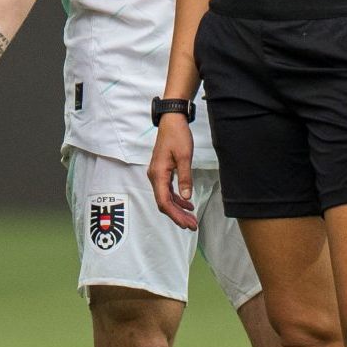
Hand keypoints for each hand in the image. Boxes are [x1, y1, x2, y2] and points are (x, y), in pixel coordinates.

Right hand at [147, 115, 198, 230]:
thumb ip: (185, 178)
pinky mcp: (162, 172)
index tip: (187, 223)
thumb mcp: (185, 157)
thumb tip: (186, 197)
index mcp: (158, 174)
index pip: (164, 201)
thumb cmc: (177, 136)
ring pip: (165, 198)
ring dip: (178, 209)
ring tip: (191, 218)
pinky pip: (167, 190)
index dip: (175, 215)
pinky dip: (177, 198)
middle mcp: (154, 176)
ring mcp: (157, 174)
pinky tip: (187, 203)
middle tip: (192, 225)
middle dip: (178, 215)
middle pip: (164, 202)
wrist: (171, 121)